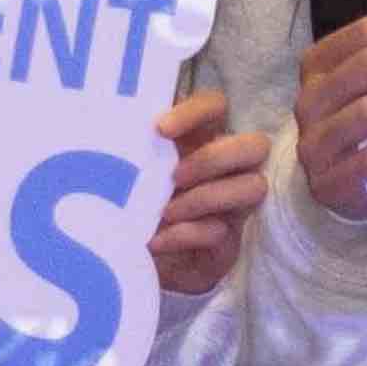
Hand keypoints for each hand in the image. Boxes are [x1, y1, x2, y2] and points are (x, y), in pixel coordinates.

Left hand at [140, 88, 262, 296]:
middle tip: (174, 176)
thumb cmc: (129, 204)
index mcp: (199, 140)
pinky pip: (221, 232)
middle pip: (255, 145)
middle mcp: (225, 168)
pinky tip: (156, 240)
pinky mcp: (228, 241)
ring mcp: (233, 205)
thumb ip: (130, 152)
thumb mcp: (125, 174)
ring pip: (252, 186)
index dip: (197, 111)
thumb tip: (111, 130)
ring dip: (206, 197)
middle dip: (213, 159)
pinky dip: (187, 234)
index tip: (161, 129)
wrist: (132, 258)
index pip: (216, 106)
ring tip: (165, 212)